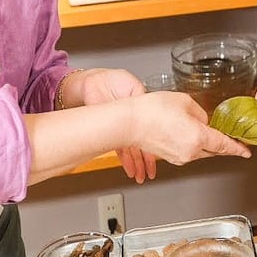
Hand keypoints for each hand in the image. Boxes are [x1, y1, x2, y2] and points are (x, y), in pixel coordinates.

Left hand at [76, 69, 158, 183]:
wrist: (93, 83)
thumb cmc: (112, 80)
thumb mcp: (132, 84)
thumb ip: (141, 94)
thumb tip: (150, 102)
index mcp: (140, 110)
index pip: (152, 129)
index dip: (157, 142)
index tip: (164, 152)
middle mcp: (131, 121)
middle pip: (142, 144)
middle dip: (148, 160)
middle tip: (152, 172)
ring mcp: (121, 128)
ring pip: (132, 150)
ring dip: (138, 164)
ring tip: (142, 175)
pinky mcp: (109, 131)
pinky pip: (119, 149)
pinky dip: (125, 160)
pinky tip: (130, 169)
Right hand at [127, 91, 250, 178]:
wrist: (128, 123)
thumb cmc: (152, 111)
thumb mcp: (184, 102)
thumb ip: (200, 112)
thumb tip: (204, 121)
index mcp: (198, 137)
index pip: (224, 145)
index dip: (237, 148)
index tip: (246, 151)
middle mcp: (190, 151)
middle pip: (214, 150)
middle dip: (223, 145)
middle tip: (230, 139)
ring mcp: (179, 157)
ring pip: (200, 152)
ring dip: (205, 144)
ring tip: (201, 130)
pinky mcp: (169, 157)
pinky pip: (188, 152)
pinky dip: (192, 144)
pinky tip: (186, 133)